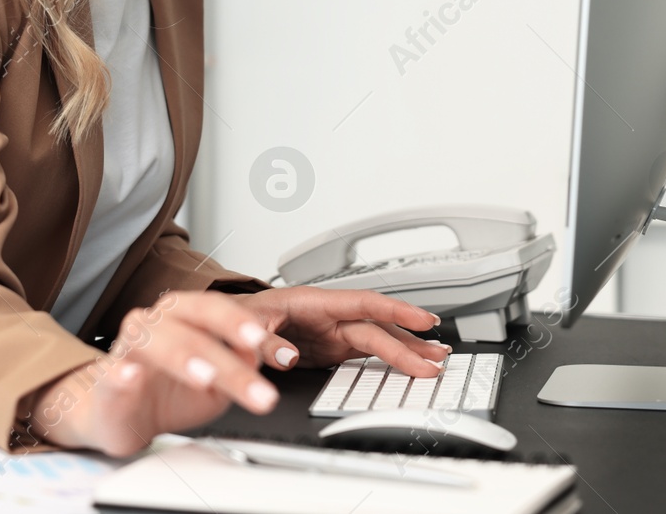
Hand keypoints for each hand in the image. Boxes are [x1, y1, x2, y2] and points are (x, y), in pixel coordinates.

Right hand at [23, 290, 294, 457]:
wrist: (123, 417)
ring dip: (183, 355)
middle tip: (252, 355)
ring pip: (155, 340)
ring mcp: (129, 348)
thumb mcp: (218, 382)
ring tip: (207, 375)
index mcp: (184, 317)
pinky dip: (123, 373)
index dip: (244, 322)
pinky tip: (132, 376)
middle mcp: (156, 323)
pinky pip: (112, 372)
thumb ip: (241, 363)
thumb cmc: (169, 392)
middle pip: (192, 320)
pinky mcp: (107, 380)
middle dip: (225, 338)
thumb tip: (265, 352)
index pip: (217, 309)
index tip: (271, 345)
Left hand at [227, 286, 448, 375]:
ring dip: (406, 348)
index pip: (361, 303)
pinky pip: (366, 354)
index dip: (394, 309)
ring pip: (377, 339)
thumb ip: (264, 339)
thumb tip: (284, 356)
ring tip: (436, 359)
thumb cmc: (238, 313)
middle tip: (437, 357)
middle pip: (375, 327)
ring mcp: (332, 333)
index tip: (422, 318)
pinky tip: (409, 364)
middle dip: (408, 341)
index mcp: (313, 301)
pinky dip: (389, 359)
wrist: (228, 323)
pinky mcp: (330, 349)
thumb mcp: (244, 323)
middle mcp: (329, 316)